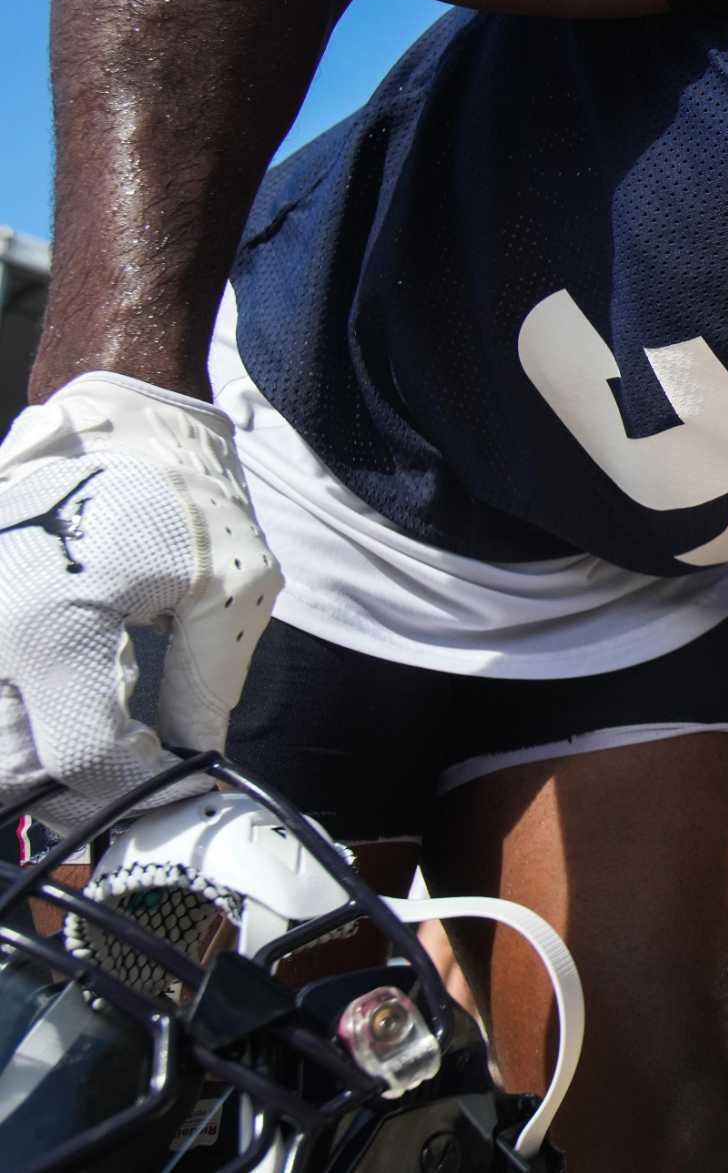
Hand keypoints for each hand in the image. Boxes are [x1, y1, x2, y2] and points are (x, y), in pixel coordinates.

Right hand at [0, 374, 280, 832]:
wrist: (115, 410)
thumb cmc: (181, 487)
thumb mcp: (229, 586)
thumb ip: (207, 685)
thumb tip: (199, 759)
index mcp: (53, 628)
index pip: (81, 760)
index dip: (135, 789)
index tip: (176, 784)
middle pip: (10, 770)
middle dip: (75, 793)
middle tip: (134, 778)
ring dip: (35, 761)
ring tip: (103, 738)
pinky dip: (19, 713)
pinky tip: (69, 689)